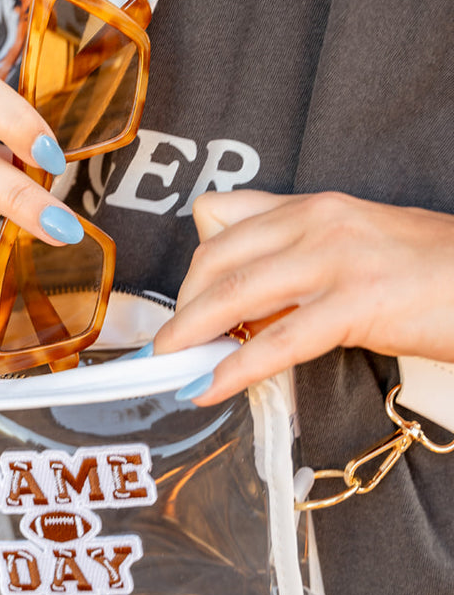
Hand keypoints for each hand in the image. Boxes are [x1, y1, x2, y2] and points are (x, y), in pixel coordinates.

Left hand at [152, 190, 453, 403]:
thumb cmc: (430, 271)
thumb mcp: (353, 245)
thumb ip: (296, 262)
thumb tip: (243, 309)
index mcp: (311, 206)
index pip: (220, 219)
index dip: (192, 265)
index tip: (183, 303)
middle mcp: (315, 221)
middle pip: (215, 258)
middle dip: (182, 305)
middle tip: (167, 344)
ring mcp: (336, 259)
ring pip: (235, 294)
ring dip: (190, 335)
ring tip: (168, 365)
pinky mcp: (358, 303)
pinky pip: (278, 341)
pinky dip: (236, 369)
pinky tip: (212, 388)